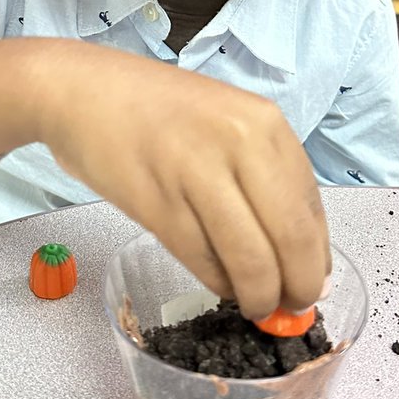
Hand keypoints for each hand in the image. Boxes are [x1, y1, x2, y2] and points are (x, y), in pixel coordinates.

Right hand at [37, 45, 330, 318]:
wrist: (82, 91)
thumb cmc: (157, 110)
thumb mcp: (227, 122)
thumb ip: (264, 173)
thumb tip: (300, 250)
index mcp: (264, 123)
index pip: (311, 208)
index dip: (316, 258)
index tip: (311, 283)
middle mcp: (239, 144)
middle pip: (291, 239)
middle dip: (297, 287)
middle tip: (289, 307)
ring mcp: (197, 172)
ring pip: (250, 260)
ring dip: (258, 296)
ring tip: (255, 304)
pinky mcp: (158, 203)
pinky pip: (204, 262)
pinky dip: (219, 284)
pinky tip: (220, 284)